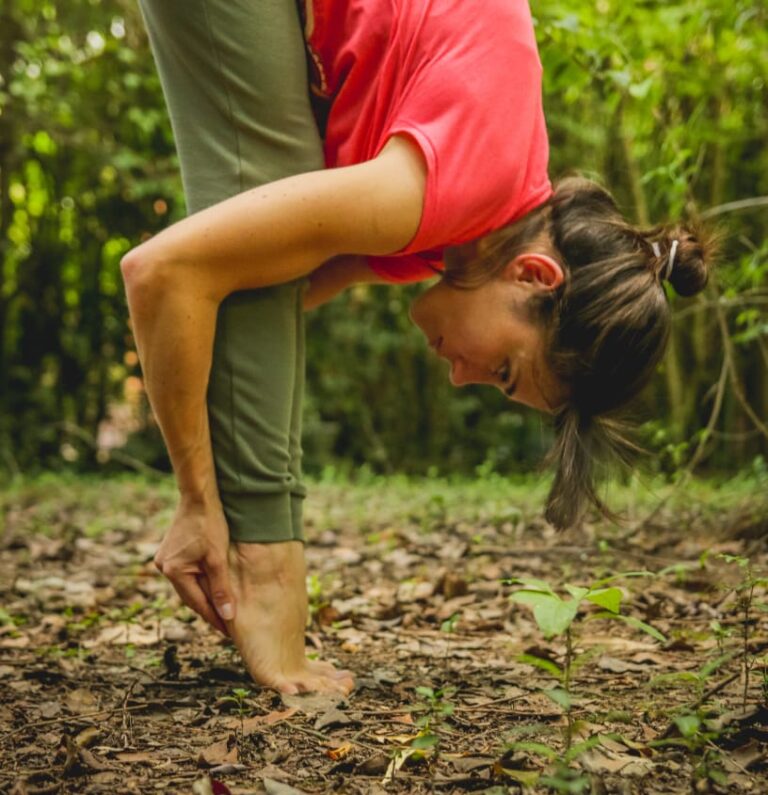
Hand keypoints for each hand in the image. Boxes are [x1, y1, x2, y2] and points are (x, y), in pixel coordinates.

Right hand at [154, 499, 234, 633]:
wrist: (198, 497)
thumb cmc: (210, 524)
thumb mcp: (218, 558)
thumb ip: (221, 588)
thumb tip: (227, 615)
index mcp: (174, 571)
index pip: (198, 603)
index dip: (215, 618)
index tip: (230, 632)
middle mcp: (164, 568)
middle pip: (191, 596)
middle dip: (210, 609)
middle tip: (228, 625)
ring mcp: (165, 560)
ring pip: (189, 585)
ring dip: (205, 595)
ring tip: (222, 609)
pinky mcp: (170, 553)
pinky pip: (187, 574)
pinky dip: (200, 581)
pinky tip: (212, 587)